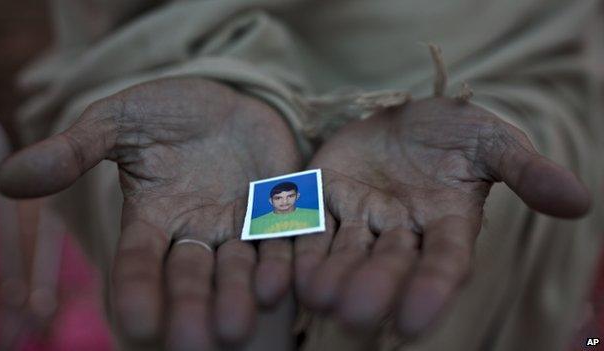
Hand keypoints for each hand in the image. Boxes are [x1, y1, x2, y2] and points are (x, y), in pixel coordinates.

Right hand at [0, 78, 301, 348]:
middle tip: (197, 343)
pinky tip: (279, 283)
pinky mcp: (279, 209)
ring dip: (239, 295)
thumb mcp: (118, 122)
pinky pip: (282, 240)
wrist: (226, 100)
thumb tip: (8, 177)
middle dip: (194, 306)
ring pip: (239, 267)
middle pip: (193, 275)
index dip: (138, 290)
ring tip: (238, 326)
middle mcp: (196, 230)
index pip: (139, 261)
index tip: (137, 325)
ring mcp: (240, 223)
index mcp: (153, 217)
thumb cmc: (166, 112)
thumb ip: (75, 150)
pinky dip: (281, 261)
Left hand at [294, 97, 589, 335]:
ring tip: (317, 295)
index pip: (444, 262)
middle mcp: (401, 230)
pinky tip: (283, 265)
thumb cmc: (455, 131)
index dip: (431, 290)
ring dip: (330, 274)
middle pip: (388, 264)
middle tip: (354, 315)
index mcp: (446, 222)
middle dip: (373, 287)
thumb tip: (579, 202)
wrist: (405, 113)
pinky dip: (297, 244)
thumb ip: (526, 171)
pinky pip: (308, 225)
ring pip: (344, 252)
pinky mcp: (323, 197)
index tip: (414, 322)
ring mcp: (359, 216)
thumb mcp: (493, 141)